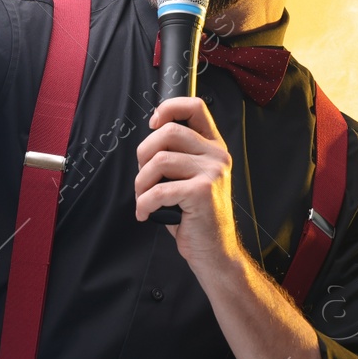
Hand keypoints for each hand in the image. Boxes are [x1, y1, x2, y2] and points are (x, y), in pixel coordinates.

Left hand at [134, 96, 245, 274]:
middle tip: (143, 178)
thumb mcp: (190, 178)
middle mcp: (216, 156)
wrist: (214, 251)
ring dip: (141, 183)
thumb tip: (148, 141)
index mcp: (213, 147)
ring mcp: (212, 172)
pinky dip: (144, 203)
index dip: (168, 108)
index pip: (195, 107)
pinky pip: (158, 190)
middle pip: (168, 133)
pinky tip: (145, 213)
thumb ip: (177, 155)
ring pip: (159, 161)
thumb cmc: (196, 216)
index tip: (153, 124)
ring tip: (143, 199)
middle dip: (143, 154)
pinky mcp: (202, 192)